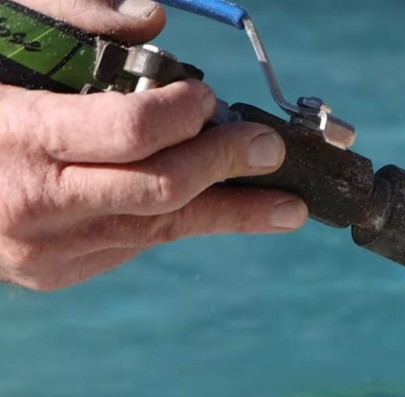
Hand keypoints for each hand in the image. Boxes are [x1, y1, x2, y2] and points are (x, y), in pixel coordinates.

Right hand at [0, 0, 307, 290]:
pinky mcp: (53, 273)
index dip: (183, 114)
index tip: (208, 96)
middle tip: (269, 146)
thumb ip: (69, 22)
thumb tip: (153, 18)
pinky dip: (172, 218)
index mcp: (16, 138)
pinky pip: (131, 244)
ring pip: (157, 228)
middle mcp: (33, 204)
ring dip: (229, 213)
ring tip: (288, 208)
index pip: (130, 133)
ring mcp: (44, 249)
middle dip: (224, 163)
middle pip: (159, 188)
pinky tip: (210, 205)